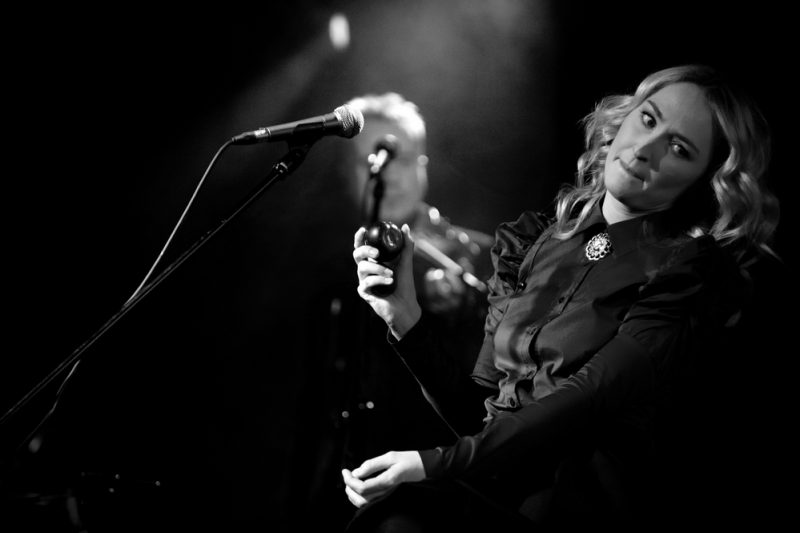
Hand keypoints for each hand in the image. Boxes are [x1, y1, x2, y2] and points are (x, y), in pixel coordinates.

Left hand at [341, 451, 425, 508]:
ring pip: (365, 503)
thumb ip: (373, 464)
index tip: (345, 470)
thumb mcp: (391, 456)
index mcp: (387, 481)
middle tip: (346, 474)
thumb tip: (356, 472)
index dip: (350, 481)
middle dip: (349, 487)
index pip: (362, 488)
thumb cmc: (409, 460)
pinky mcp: (388, 496)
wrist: (425, 468)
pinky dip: (360, 497)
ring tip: (349, 481)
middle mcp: (387, 492)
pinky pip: (370, 502)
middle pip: (361, 498)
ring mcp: (387, 496)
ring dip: (353, 494)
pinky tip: (358, 486)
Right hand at [353, 224, 421, 338]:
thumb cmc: (405, 285)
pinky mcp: (364, 292)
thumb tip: (405, 227)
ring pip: (362, 268)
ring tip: (391, 274)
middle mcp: (367, 270)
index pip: (362, 246)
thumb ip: (406, 245)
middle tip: (377, 253)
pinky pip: (367, 282)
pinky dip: (380, 280)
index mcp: (374, 261)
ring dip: (378, 269)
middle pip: (357, 255)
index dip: (359, 238)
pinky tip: (390, 282)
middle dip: (365, 250)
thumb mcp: (406, 262)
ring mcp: (364, 281)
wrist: (406, 306)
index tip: (364, 230)